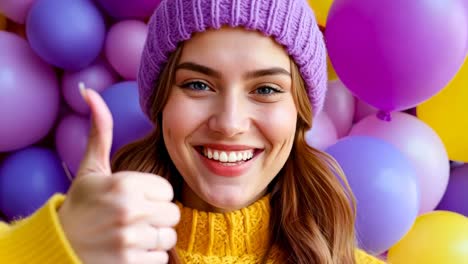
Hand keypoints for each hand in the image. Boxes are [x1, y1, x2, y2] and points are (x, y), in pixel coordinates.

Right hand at [58, 83, 179, 263]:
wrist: (59, 246)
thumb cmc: (80, 205)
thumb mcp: (91, 169)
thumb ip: (100, 131)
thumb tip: (90, 92)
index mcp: (125, 185)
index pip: (167, 191)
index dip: (152, 195)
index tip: (134, 198)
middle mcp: (130, 212)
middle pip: (172, 214)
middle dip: (156, 216)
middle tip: (133, 218)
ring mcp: (130, 241)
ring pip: (169, 237)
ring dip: (154, 237)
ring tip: (131, 233)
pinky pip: (161, 259)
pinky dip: (149, 257)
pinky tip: (129, 250)